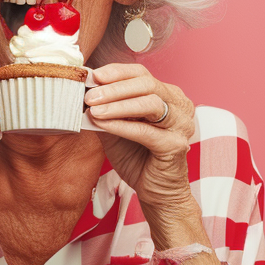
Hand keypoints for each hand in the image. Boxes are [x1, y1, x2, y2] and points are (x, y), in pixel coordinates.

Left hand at [84, 63, 195, 208]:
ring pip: (150, 104)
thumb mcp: (117, 127)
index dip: (117, 72)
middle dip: (114, 88)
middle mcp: (180, 106)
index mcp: (168, 96)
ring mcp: (181, 125)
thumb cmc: (138, 158)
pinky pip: (145, 131)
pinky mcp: (175, 145)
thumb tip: (83, 94)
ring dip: (117, 105)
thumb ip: (105, 109)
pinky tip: (102, 124)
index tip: (94, 76)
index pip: (142, 74)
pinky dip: (121, 126)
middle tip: (90, 95)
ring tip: (94, 109)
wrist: (156, 192)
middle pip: (147, 84)